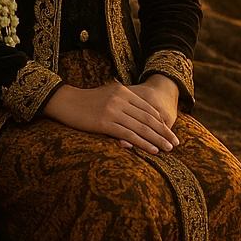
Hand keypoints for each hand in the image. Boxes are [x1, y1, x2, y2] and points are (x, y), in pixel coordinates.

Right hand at [42, 80, 179, 154]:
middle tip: (175, 143)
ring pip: (141, 127)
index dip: (161, 122)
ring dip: (157, 139)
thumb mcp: (107, 95)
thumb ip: (123, 102)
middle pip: (148, 118)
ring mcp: (113, 110)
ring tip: (168, 149)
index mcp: (122, 91)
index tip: (170, 132)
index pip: (147, 108)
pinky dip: (142, 143)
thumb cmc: (86, 101)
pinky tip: (152, 149)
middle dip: (163, 132)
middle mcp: (120, 99)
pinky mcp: (105, 122)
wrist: (65, 101)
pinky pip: (128, 134)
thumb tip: (140, 116)